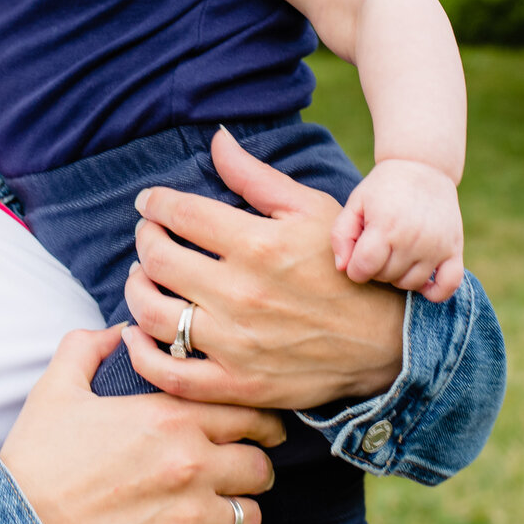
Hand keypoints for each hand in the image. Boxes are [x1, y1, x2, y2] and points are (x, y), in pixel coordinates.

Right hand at [0, 325, 279, 523]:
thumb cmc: (36, 460)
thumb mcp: (56, 389)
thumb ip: (88, 348)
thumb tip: (117, 332)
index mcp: (170, 418)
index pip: (250, 413)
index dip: (260, 420)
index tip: (258, 428)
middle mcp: (191, 465)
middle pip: (260, 466)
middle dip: (252, 467)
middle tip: (238, 472)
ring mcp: (189, 516)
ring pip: (250, 516)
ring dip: (238, 512)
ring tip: (220, 511)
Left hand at [117, 128, 410, 409]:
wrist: (388, 342)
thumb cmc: (346, 268)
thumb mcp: (312, 210)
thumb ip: (256, 176)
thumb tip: (215, 140)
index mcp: (259, 244)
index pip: (179, 214)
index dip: (154, 203)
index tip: (149, 203)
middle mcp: (241, 293)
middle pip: (157, 260)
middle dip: (145, 240)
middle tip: (149, 236)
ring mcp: (237, 343)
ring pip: (152, 314)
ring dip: (135, 289)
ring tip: (143, 278)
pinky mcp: (238, 384)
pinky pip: (169, 374)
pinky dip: (140, 354)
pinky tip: (136, 334)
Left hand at [332, 158, 465, 299]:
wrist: (423, 167)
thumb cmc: (384, 187)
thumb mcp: (355, 202)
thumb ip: (341, 235)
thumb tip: (342, 268)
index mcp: (385, 226)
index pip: (363, 269)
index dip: (355, 268)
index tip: (358, 257)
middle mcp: (413, 239)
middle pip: (385, 277)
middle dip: (376, 268)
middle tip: (379, 248)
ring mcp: (436, 246)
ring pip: (410, 284)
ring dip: (399, 276)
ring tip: (397, 254)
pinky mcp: (455, 249)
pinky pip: (448, 286)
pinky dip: (435, 292)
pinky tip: (422, 282)